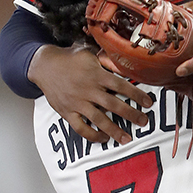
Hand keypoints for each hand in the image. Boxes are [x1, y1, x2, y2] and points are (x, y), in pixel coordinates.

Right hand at [28, 44, 151, 144]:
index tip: (148, 103)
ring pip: (98, 119)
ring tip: (126, 138)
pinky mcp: (67, 112)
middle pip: (113, 105)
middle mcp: (88, 90)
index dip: (136, 94)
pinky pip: (80, 128)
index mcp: (97, 75)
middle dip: (130, 114)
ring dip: (114, 130)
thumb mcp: (90, 54)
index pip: (121, 86)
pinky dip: (92, 135)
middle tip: (143, 122)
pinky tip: (103, 138)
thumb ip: (107, 61)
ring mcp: (77, 103)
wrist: (44, 65)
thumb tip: (125, 62)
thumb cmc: (70, 58)